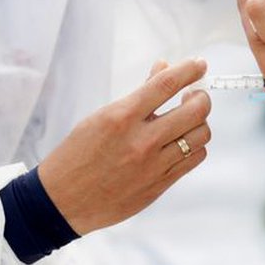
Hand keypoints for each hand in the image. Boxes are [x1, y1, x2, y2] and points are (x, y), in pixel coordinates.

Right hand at [38, 58, 211, 234]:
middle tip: (194, 94)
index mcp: (122, 117)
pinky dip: (194, 145)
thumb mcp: (102, 117)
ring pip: (200, 135)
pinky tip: (183, 140)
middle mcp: (141, 141)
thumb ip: (139, 94)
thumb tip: (163, 68)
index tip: (199, 64)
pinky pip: (194, 159)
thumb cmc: (78, 154)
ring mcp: (153, 166)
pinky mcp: (159, 185)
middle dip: (201, 97)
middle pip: (195, 110)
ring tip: (188, 118)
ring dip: (199, 122)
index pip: (166, 84)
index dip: (189, 70)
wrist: (63, 201)